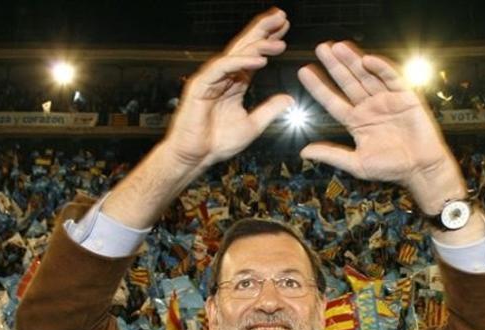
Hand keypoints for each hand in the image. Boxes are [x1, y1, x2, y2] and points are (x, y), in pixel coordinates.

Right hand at [161, 8, 293, 174]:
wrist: (195, 157)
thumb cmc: (217, 143)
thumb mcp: (253, 125)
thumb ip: (269, 110)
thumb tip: (289, 99)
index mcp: (234, 82)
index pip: (254, 55)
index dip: (268, 41)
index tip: (286, 29)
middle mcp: (223, 76)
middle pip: (245, 46)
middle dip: (263, 30)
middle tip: (282, 16)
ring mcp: (211, 78)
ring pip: (236, 53)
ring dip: (258, 44)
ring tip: (279, 39)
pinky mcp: (201, 85)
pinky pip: (224, 68)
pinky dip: (242, 62)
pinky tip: (261, 60)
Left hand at [298, 42, 464, 214]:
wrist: (421, 169)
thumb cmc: (391, 168)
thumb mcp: (357, 163)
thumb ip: (331, 155)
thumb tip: (304, 151)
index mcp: (357, 122)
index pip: (333, 101)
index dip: (319, 87)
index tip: (304, 72)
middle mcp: (370, 107)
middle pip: (348, 82)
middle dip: (335, 65)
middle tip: (321, 48)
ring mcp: (387, 100)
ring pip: (367, 76)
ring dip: (353, 61)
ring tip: (338, 47)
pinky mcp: (405, 96)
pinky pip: (392, 78)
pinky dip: (381, 68)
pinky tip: (368, 59)